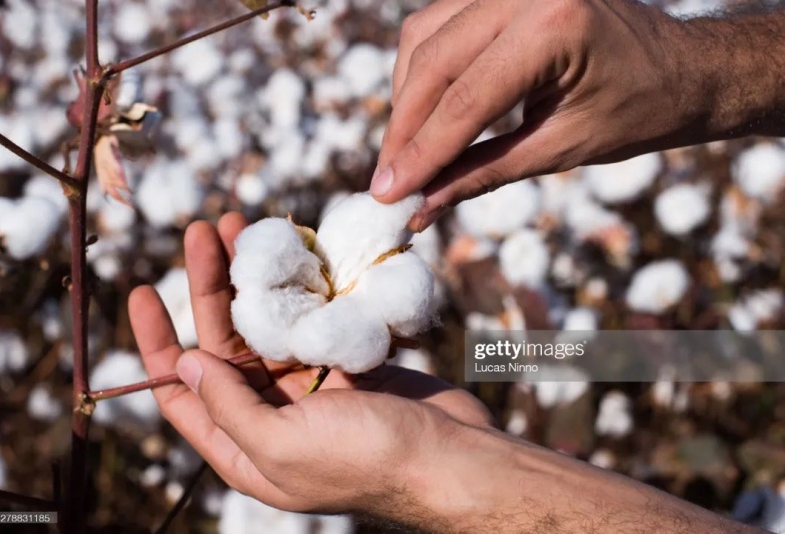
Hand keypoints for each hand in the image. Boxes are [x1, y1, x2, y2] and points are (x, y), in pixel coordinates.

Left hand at [128, 213, 493, 515]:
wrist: (450, 456)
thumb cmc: (366, 460)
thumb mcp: (281, 445)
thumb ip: (228, 406)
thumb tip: (185, 362)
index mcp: (244, 447)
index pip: (182, 392)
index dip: (157, 343)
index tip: (142, 291)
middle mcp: (270, 415)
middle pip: (225, 343)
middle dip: (211, 285)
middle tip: (205, 230)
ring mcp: (309, 386)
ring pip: (268, 321)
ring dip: (254, 275)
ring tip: (239, 225)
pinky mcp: (344, 361)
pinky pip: (310, 317)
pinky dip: (300, 285)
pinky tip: (291, 250)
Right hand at [371, 0, 704, 229]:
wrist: (683, 67)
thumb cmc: (640, 111)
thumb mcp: (559, 150)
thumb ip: (482, 173)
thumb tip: (420, 206)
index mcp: (555, 23)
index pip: (464, 99)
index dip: (420, 153)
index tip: (385, 194)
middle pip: (432, 61)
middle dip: (404, 129)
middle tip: (386, 182)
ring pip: (425, 37)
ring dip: (406, 99)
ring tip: (403, 155)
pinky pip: (440, 24)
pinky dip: (425, 72)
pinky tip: (423, 114)